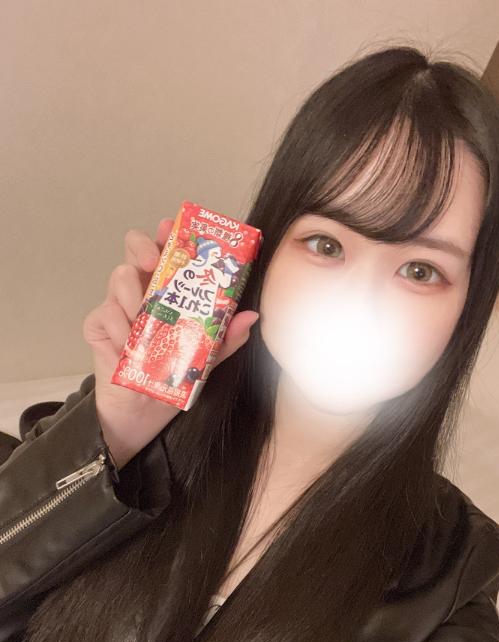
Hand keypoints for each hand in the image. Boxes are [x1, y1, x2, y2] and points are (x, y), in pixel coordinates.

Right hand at [82, 218, 258, 468]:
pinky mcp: (98, 326)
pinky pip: (105, 314)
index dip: (166, 233)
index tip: (170, 227)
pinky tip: (129, 348)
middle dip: (143, 248)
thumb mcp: (207, 358)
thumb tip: (251, 316)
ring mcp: (117, 305)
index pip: (166, 250)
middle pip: (135, 249)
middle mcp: (141, 289)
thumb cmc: (173, 374)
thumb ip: (226, 338)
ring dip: (133, 297)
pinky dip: (120, 329)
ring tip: (145, 322)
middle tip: (153, 263)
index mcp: (167, 289)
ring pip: (119, 278)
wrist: (144, 409)